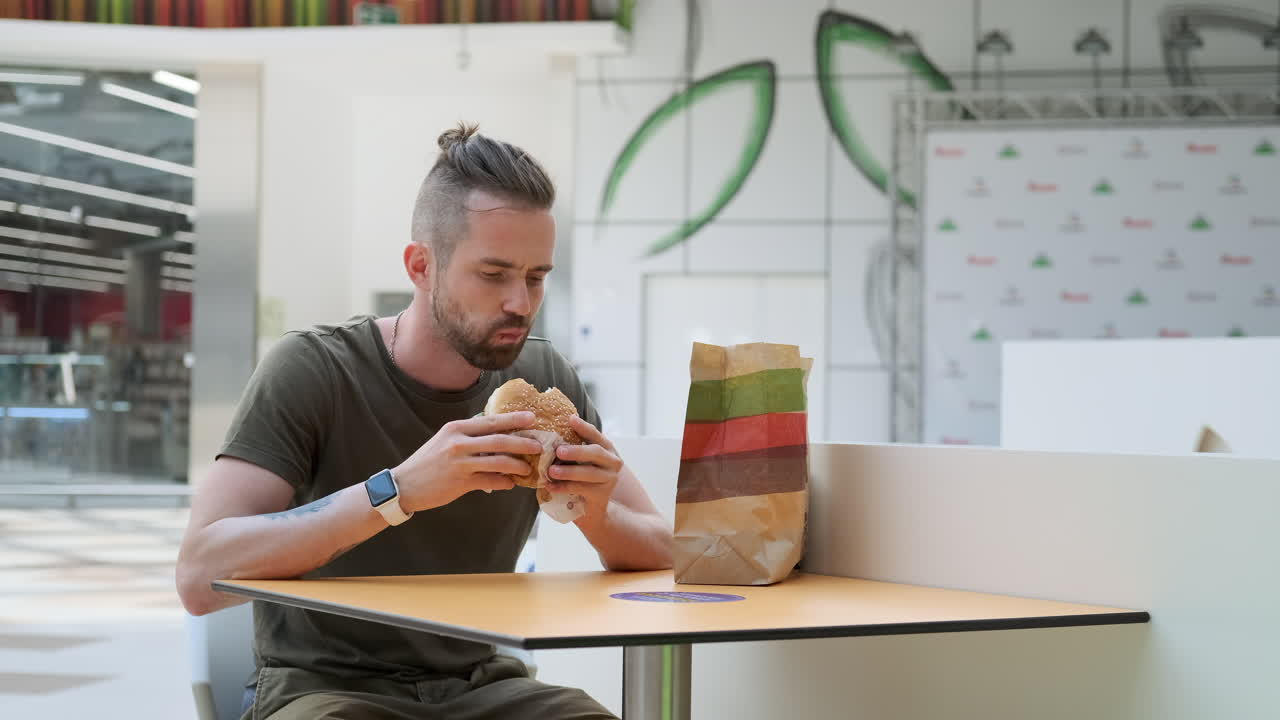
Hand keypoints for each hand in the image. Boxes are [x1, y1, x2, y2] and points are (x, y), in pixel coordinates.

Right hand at [392, 412, 542, 512]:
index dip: (513, 420)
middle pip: (499, 440)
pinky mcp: (460, 483)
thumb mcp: (445, 441)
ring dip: (517, 465)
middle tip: (539, 445)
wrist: (404, 485)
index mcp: (456, 429)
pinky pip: (490, 481)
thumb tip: (496, 433)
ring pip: (498, 462)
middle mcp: (459, 443)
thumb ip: (469, 436)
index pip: (491, 421)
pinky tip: (511, 484)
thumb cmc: (428, 462)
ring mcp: (460, 463)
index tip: (532, 418)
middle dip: (523, 442)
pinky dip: (504, 483)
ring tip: (528, 468)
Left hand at [546, 416, 622, 521]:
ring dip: (568, 471)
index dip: (584, 427)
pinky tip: (550, 486)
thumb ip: (574, 448)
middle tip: (558, 450)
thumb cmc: (583, 480)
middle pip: (596, 452)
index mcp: (607, 449)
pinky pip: (581, 489)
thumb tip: (551, 433)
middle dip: (576, 451)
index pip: (596, 435)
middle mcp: (613, 462)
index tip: (570, 419)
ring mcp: (610, 479)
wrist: (593, 509)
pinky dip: (564, 487)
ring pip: (588, 473)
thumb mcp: (581, 461)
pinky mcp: (602, 495)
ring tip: (551, 471)